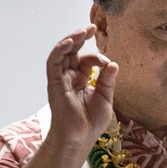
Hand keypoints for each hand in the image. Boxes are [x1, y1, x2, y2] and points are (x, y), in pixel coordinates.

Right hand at [45, 26, 117, 150]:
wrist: (80, 139)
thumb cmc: (90, 123)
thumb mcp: (106, 99)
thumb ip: (108, 81)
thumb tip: (113, 63)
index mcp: (81, 80)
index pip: (87, 61)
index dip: (97, 58)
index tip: (107, 63)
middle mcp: (69, 77)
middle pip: (73, 52)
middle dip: (81, 38)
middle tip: (92, 28)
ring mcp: (61, 80)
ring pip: (62, 53)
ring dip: (71, 40)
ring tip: (82, 31)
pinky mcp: (54, 84)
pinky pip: (53, 63)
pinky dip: (60, 51)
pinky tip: (70, 42)